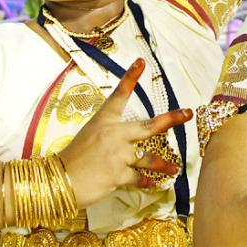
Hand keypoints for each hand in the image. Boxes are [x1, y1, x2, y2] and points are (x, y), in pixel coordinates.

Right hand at [58, 59, 192, 209]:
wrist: (59, 181)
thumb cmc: (72, 158)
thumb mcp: (89, 136)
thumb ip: (110, 136)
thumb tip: (126, 141)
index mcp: (104, 120)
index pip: (119, 95)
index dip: (130, 77)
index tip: (141, 62)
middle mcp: (114, 134)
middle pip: (150, 125)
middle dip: (172, 119)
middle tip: (188, 113)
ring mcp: (118, 155)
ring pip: (150, 158)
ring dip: (164, 163)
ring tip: (174, 167)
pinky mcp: (119, 175)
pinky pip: (139, 178)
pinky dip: (146, 182)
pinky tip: (154, 183)